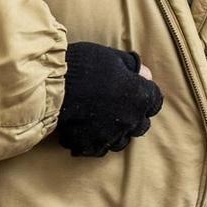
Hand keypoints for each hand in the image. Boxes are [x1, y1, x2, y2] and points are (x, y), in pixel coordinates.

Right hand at [55, 42, 163, 156]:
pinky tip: (86, 131)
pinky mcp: (89, 145)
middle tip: (118, 106)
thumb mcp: (114, 58)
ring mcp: (110, 135)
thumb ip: (133, 68)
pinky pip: (98, 148)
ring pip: (121, 141)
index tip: (135, 92)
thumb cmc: (85, 64)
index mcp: (142, 98)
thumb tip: (146, 75)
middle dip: (134, 116)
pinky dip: (94, 141)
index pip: (155, 102)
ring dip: (116, 132)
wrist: (51, 83)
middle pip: (141, 125)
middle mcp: (130, 120)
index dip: (146, 96)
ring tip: (103, 122)